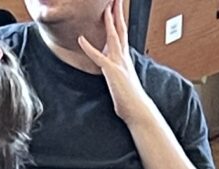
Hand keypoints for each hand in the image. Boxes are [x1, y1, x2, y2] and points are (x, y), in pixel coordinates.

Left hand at [77, 0, 146, 119]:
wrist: (137, 109)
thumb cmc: (130, 98)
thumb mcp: (122, 78)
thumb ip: (116, 69)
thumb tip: (110, 67)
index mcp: (125, 56)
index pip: (122, 31)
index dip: (118, 17)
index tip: (115, 5)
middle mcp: (123, 55)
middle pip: (120, 27)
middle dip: (117, 10)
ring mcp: (118, 62)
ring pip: (113, 35)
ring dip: (109, 19)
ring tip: (105, 6)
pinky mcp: (112, 70)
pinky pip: (98, 56)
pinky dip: (89, 47)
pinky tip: (81, 39)